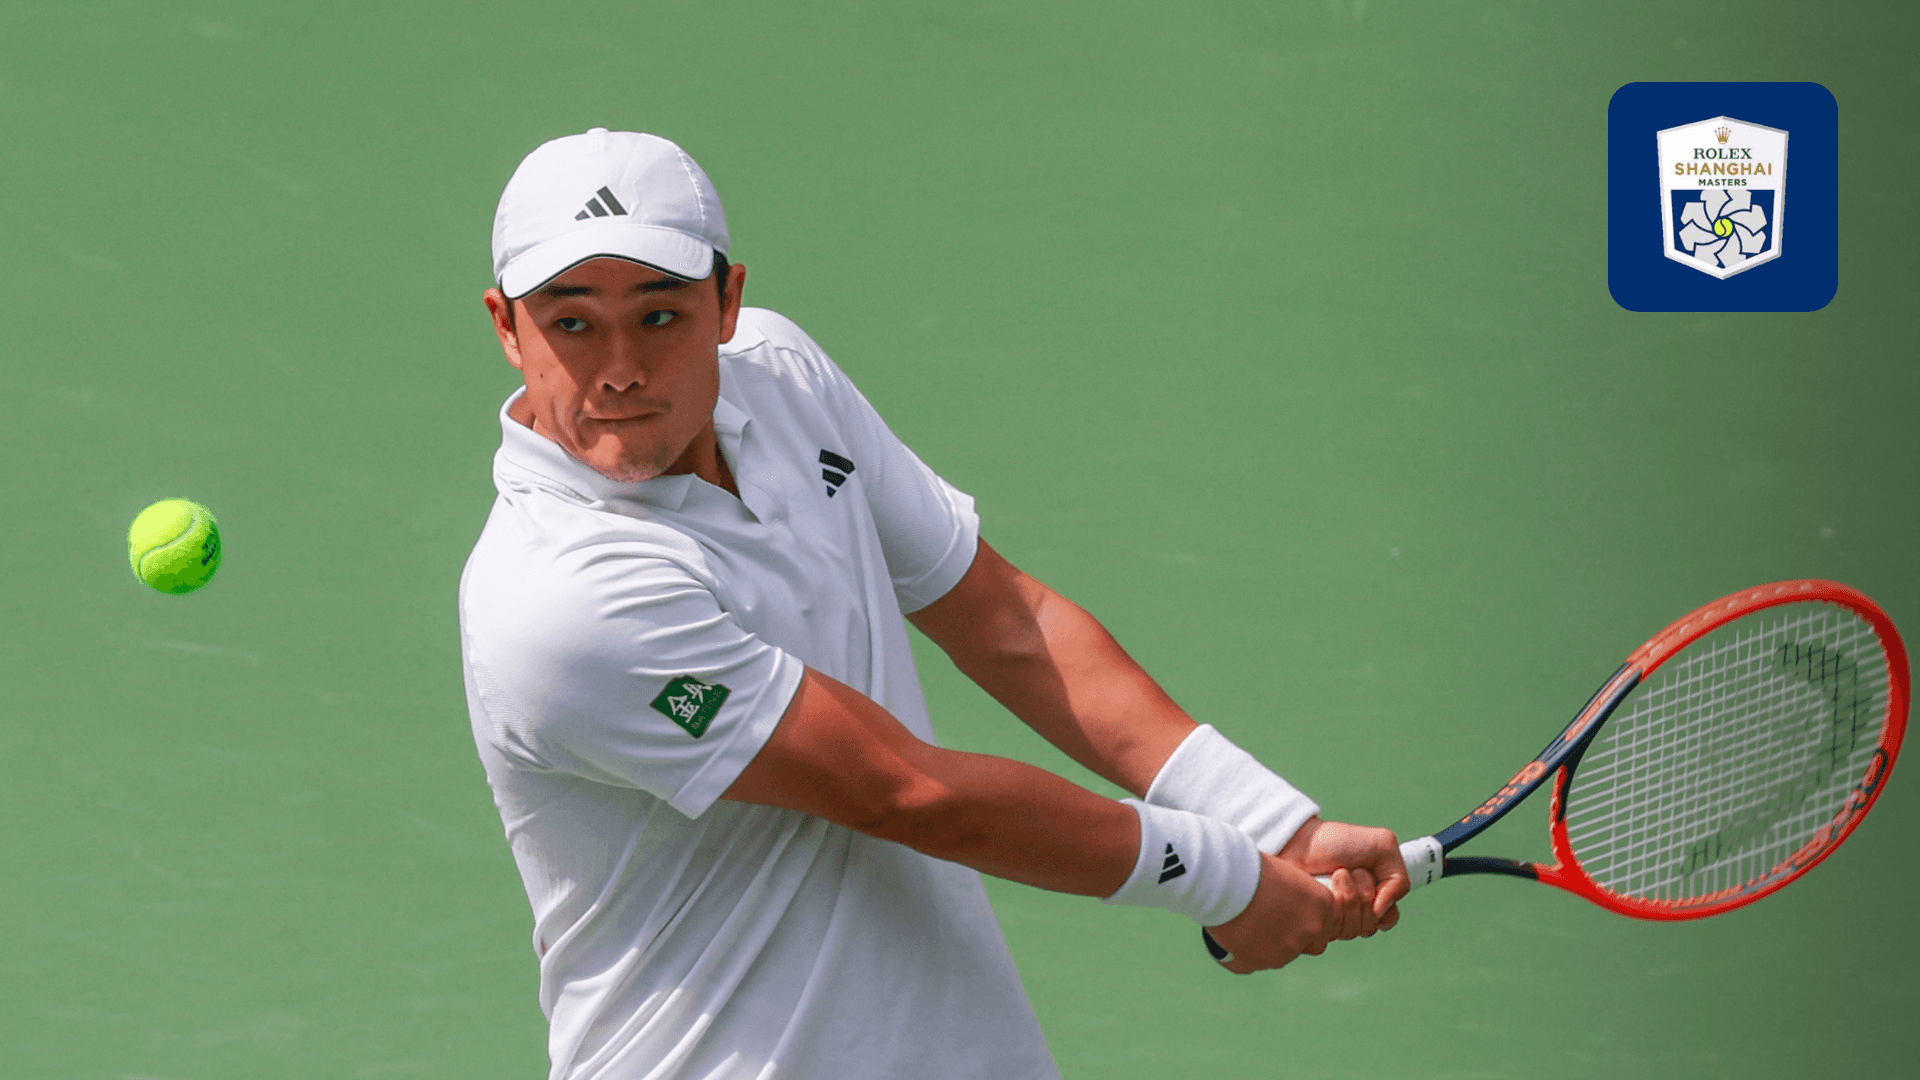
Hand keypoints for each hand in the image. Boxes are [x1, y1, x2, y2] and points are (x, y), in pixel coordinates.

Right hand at [1203, 852, 1335, 973]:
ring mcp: (1286, 951)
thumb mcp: (1285, 875)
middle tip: (1268, 924)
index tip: (1288, 916)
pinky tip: (1231, 937)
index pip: (1325, 926)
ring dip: (1266, 947)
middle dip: (1291, 939)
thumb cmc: (1252, 867)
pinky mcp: (1261, 962)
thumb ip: (1295, 897)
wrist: (1225, 879)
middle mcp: (1310, 930)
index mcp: (1322, 904)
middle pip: (1305, 945)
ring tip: (1243, 925)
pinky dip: (1243, 954)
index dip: (1305, 922)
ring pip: (1279, 956)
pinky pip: (1252, 963)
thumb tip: (1287, 909)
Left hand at [1276, 817, 1408, 937]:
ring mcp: (1335, 917)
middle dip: (1366, 896)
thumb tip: (1381, 912)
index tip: (1376, 891)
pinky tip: (1326, 888)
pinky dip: (1337, 905)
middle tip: (1353, 871)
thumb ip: (1399, 879)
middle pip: (1372, 926)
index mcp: (1372, 895)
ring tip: (1337, 874)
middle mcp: (1353, 910)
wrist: (1298, 841)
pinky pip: (1336, 930)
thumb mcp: (1383, 846)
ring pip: (1356, 928)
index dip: (1384, 910)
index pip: (1387, 920)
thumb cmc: (1336, 840)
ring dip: (1351, 896)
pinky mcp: (1317, 922)